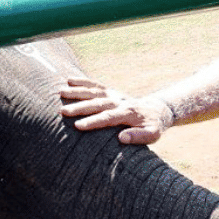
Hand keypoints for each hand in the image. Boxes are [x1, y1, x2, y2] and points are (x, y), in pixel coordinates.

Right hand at [59, 76, 173, 144]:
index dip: (93, 121)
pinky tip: (69, 80)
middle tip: (63, 111)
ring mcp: (114, 95)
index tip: (78, 126)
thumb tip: (121, 138)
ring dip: (77, 92)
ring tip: (60, 92)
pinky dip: (83, 81)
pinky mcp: (111, 92)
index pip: (108, 117)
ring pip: (94, 92)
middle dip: (79, 107)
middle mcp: (119, 101)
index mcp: (128, 113)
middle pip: (97, 103)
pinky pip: (95, 85)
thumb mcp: (152, 134)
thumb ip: (138, 137)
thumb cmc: (153, 126)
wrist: (157, 110)